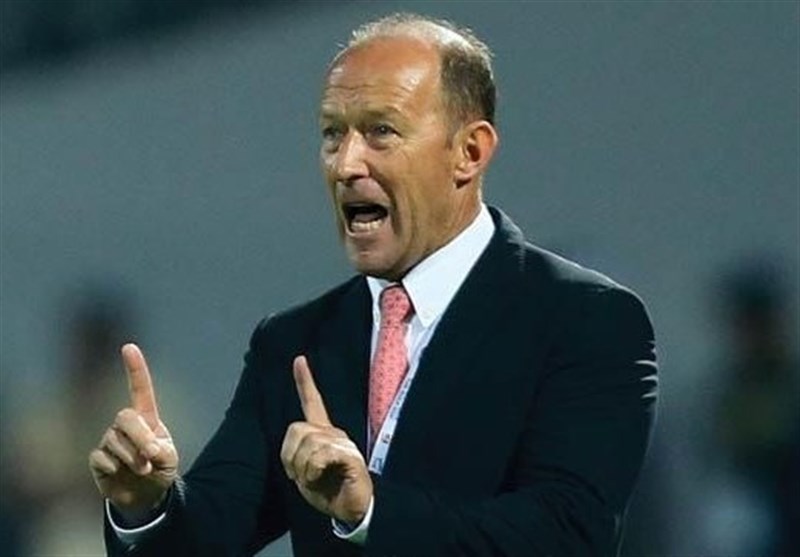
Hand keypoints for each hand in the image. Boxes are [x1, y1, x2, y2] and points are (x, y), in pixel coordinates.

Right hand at [89, 343, 178, 519]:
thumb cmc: (160, 469)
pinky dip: (115, 468)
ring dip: (132, 458)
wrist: (145, 495)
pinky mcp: (97, 458)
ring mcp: (109, 439)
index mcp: (146, 418)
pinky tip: (120, 473)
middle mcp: (126, 425)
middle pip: (125, 416)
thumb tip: (146, 452)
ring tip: (143, 470)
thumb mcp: (169, 458)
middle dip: (139, 435)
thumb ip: (161, 451)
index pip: (140, 389)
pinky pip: (102, 458)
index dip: (135, 369)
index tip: (128, 347)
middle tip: (152, 455)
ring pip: (115, 440)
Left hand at [280, 356, 371, 523]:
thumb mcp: (304, 473)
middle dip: (291, 457)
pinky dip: (313, 472)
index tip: (299, 359)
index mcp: (322, 433)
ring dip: (303, 469)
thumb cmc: (329, 491)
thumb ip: (297, 455)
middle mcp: (333, 432)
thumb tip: (300, 448)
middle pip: (297, 429)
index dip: (305, 381)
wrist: (352, 510)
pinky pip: (320, 457)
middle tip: (301, 475)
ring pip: (307, 445)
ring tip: (315, 479)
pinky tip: (323, 479)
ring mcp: (343, 443)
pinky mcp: (350, 456)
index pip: (312, 403)